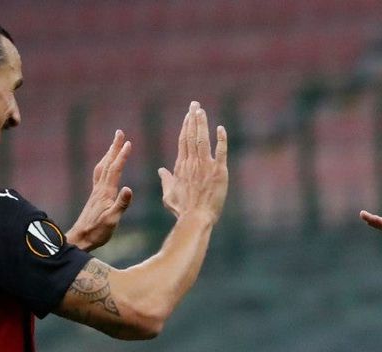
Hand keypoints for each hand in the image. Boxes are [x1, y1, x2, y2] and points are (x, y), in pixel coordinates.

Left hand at [67, 130, 132, 250]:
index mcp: (106, 192)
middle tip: (119, 133)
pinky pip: (100, 175)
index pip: (115, 170)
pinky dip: (104, 166)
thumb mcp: (112, 220)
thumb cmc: (98, 231)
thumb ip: (121, 204)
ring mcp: (96, 192)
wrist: (81, 238)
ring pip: (103, 168)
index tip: (128, 142)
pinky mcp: (95, 197)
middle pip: (108, 163)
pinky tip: (105, 167)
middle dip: (114, 147)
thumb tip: (129, 188)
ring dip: (109, 155)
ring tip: (114, 145)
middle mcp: (100, 189)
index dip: (122, 156)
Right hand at [157, 101, 227, 223]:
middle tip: (195, 105)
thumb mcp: (169, 195)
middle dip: (193, 118)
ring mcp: (205, 166)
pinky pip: (220, 151)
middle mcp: (192, 163)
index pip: (183, 141)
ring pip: (202, 139)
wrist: (196, 218)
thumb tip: (160, 171)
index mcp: (181, 167)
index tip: (188, 116)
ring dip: (202, 123)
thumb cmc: (182, 210)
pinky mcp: (219, 171)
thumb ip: (166, 180)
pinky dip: (220, 139)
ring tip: (201, 110)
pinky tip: (220, 128)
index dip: (185, 126)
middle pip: (191, 136)